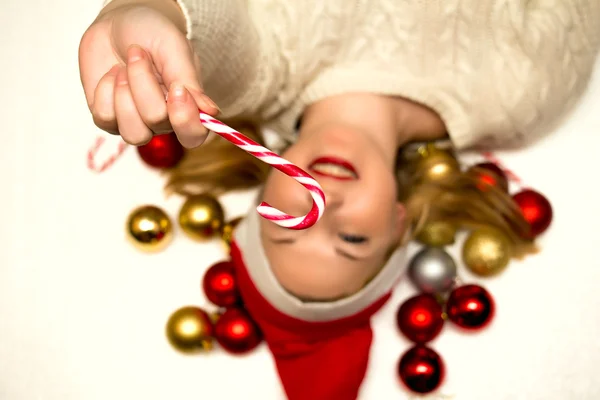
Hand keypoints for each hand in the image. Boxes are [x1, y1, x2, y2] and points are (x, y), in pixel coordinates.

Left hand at [79, 0, 218, 147]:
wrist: (117, 23)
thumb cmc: (152, 34)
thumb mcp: (174, 48)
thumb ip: (190, 82)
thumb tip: (211, 112)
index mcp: (187, 106)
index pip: (193, 135)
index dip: (185, 119)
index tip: (177, 88)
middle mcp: (164, 121)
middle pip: (157, 123)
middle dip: (144, 85)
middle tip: (140, 55)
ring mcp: (135, 122)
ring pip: (132, 132)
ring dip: (124, 92)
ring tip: (124, 67)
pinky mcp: (109, 119)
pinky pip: (105, 119)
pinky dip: (105, 90)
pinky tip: (112, 74)